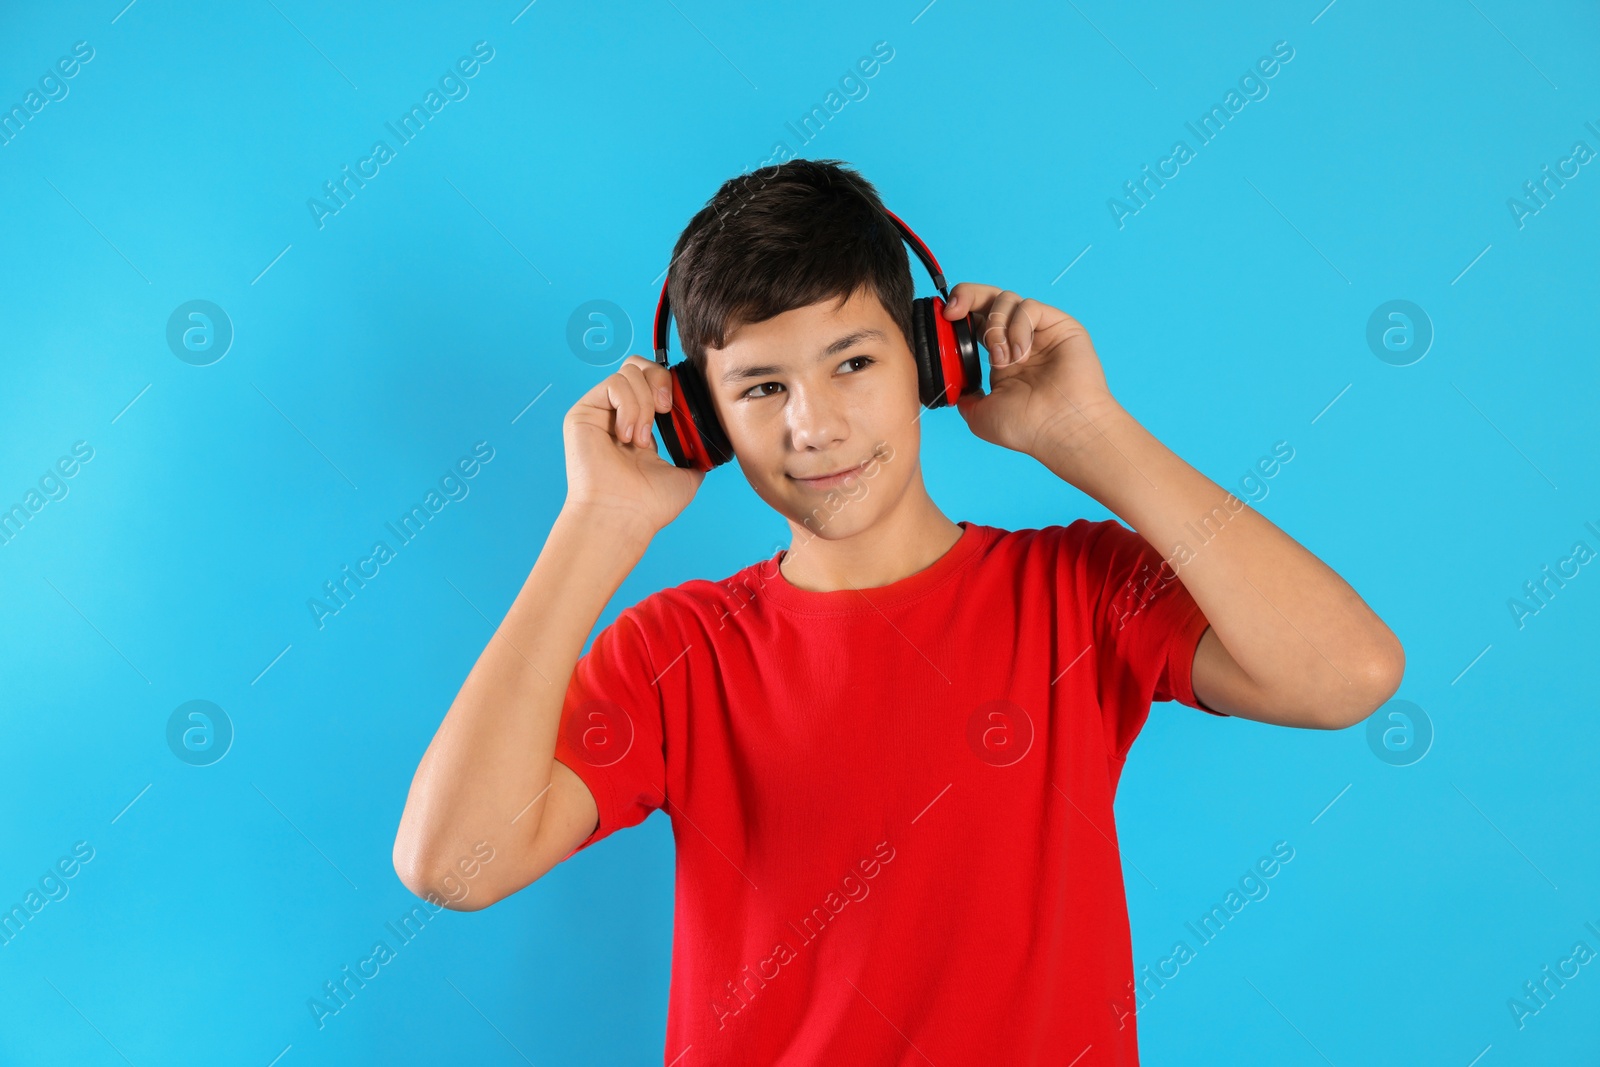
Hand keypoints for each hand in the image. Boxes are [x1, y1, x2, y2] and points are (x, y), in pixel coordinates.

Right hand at [562, 354, 704, 536]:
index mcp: (641, 425)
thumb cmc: (648, 503)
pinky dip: (629, 406)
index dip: (669, 385)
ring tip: (641, 438)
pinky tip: (627, 435)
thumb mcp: (686, 475)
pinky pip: (614, 384)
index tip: (677, 409)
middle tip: (665, 411)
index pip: (653, 382)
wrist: (624, 514)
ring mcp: (600, 412)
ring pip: (629, 372)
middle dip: (659, 381)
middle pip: (639, 366)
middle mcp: (619, 415)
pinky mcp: (583, 412)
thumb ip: (696, 456)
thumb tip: (707, 448)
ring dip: (644, 404)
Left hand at [944, 284, 1120, 457]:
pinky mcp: (1058, 324)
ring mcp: (1038, 332)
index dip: (958, 315)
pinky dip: (1017, 327)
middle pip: (988, 298)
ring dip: (995, 326)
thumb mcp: (980, 415)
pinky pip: (1028, 307)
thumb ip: (964, 397)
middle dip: (966, 296)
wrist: (1060, 428)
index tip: (945, 320)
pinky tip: (1020, 353)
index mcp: (1000, 358)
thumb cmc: (1028, 427)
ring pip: (1006, 299)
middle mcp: (1018, 341)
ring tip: (1003, 359)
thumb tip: (955, 389)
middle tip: (954, 311)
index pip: (975, 321)